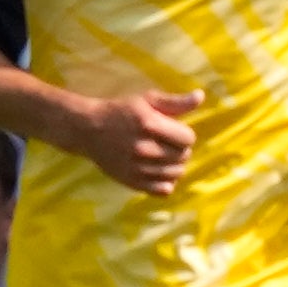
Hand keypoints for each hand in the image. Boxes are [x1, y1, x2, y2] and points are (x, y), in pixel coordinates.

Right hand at [67, 88, 199, 194]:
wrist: (87, 129)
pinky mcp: (132, 182)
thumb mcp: (146, 100)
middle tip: (165, 143)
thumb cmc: (120, 111)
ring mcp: (137, 167)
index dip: (183, 134)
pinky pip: (164, 190)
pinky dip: (165, 182)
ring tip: (161, 156)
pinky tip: (157, 171)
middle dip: (179, 149)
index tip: (171, 130)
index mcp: (149, 124)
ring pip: (176, 173)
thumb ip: (175, 102)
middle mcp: (144, 147)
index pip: (188, 138)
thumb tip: (201, 96)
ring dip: (173, 165)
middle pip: (183, 156)